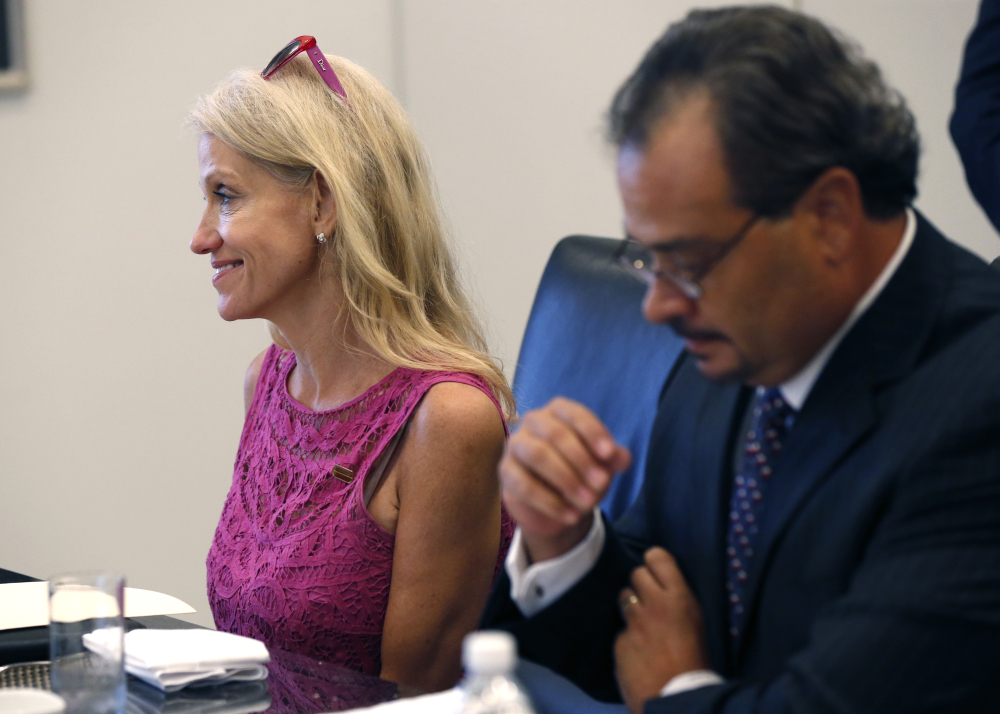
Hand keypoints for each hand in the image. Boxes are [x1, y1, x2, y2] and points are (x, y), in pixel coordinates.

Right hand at [499, 397, 630, 561]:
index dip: (592, 432)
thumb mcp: (601, 466)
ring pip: (537, 455)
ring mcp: (515, 445)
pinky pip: (524, 484)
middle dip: (581, 460)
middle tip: (602, 484)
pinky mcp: (506, 472)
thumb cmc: (580, 472)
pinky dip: (550, 502)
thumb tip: (623, 457)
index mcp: (558, 411)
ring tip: (589, 503)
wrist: (556, 505)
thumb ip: (612, 459)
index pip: (574, 414)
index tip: (609, 454)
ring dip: (566, 480)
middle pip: (555, 434)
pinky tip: (571, 516)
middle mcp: (533, 422)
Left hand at [615, 547, 708, 713]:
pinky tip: (638, 651)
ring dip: (631, 606)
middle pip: (636, 573)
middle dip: (641, 585)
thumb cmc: (697, 662)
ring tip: (643, 624)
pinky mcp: (620, 642)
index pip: (657, 557)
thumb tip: (665, 586)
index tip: (656, 571)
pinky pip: (621, 631)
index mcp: (680, 598)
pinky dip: (628, 638)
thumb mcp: (697, 623)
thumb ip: (679, 600)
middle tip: (650, 600)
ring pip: (624, 597)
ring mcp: (634, 623)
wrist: (679, 699)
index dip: (654, 563)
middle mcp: (654, 605)